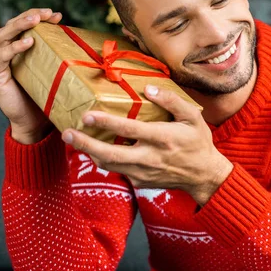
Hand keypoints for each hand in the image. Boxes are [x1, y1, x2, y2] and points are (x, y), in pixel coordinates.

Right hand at [0, 8, 61, 143]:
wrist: (35, 124)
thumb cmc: (47, 98)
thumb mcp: (53, 72)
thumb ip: (57, 56)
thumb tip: (80, 41)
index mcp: (16, 52)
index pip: (22, 28)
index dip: (36, 17)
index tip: (56, 15)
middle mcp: (2, 56)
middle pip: (10, 27)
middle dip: (29, 16)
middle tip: (47, 12)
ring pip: (2, 37)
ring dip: (19, 25)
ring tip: (36, 21)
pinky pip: (2, 57)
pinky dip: (15, 47)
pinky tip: (28, 42)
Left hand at [61, 85, 232, 205]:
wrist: (204, 175)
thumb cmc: (198, 142)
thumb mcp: (193, 117)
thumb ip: (172, 101)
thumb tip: (148, 89)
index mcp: (162, 138)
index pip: (129, 130)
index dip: (106, 122)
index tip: (87, 115)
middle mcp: (150, 157)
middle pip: (110, 154)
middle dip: (85, 143)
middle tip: (67, 133)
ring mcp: (143, 172)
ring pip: (109, 164)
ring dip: (89, 152)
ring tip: (74, 140)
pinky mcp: (140, 181)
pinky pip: (117, 169)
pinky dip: (103, 159)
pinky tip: (95, 148)